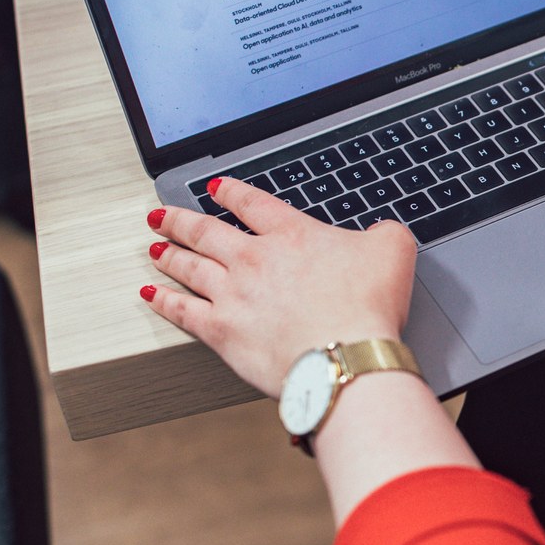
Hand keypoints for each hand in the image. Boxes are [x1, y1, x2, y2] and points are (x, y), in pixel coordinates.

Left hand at [142, 178, 417, 396]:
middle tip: (162, 214)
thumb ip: (383, 233)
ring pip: (189, 266)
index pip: (252, 203)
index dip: (231, 192)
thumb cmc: (368, 307)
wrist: (343, 355)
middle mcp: (254, 258)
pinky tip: (151, 294)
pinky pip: (182, 310)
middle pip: (206, 231)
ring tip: (154, 247)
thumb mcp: (393, 251)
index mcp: (292, 234)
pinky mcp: (221, 331)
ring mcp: (233, 294)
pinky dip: (163, 300)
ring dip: (168, 254)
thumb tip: (381, 233)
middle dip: (180, 220)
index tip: (216, 188)